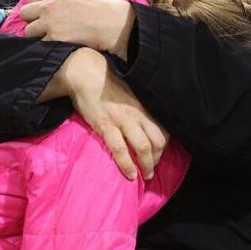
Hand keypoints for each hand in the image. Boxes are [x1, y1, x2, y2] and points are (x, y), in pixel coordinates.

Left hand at [21, 0, 136, 58]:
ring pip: (28, 31)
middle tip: (43, 27)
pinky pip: (39, 44)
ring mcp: (49, 23)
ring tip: (50, 39)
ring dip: (37, 35)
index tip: (41, 13)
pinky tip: (55, 47)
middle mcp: (49, 6)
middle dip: (32, 20)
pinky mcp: (54, 39)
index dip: (36, 5)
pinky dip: (45, 47)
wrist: (114, 22)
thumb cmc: (103, 6)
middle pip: (25, 13)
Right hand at [57, 48, 167, 179]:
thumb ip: (138, 106)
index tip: (159, 154)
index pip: (164, 129)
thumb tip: (143, 121)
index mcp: (144, 106)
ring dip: (147, 165)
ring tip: (145, 176)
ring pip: (143, 147)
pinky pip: (121, 150)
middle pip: (158, 141)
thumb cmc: (106, 82)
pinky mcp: (107, 125)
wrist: (86, 73)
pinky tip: (129, 174)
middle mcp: (138, 114)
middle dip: (158, 158)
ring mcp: (123, 120)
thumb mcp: (129, 93)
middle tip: (152, 168)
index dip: (164, 145)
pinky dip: (127, 165)